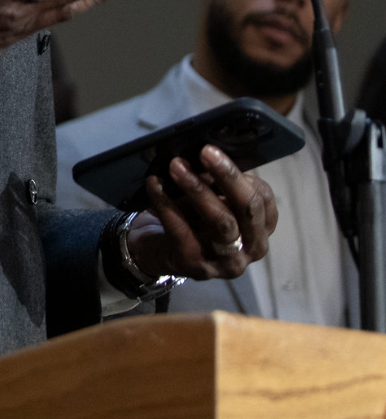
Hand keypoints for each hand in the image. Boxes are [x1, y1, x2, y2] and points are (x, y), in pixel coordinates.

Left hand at [126, 145, 277, 280]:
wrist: (156, 248)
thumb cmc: (188, 216)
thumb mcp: (208, 196)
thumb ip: (214, 180)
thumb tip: (207, 153)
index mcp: (261, 226)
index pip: (263, 197)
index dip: (240, 174)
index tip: (214, 150)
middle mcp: (252, 248)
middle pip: (247, 208)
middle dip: (227, 176)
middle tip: (205, 152)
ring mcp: (228, 262)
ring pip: (222, 222)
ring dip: (198, 190)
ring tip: (177, 167)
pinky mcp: (198, 268)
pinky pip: (182, 232)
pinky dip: (166, 204)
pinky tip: (155, 185)